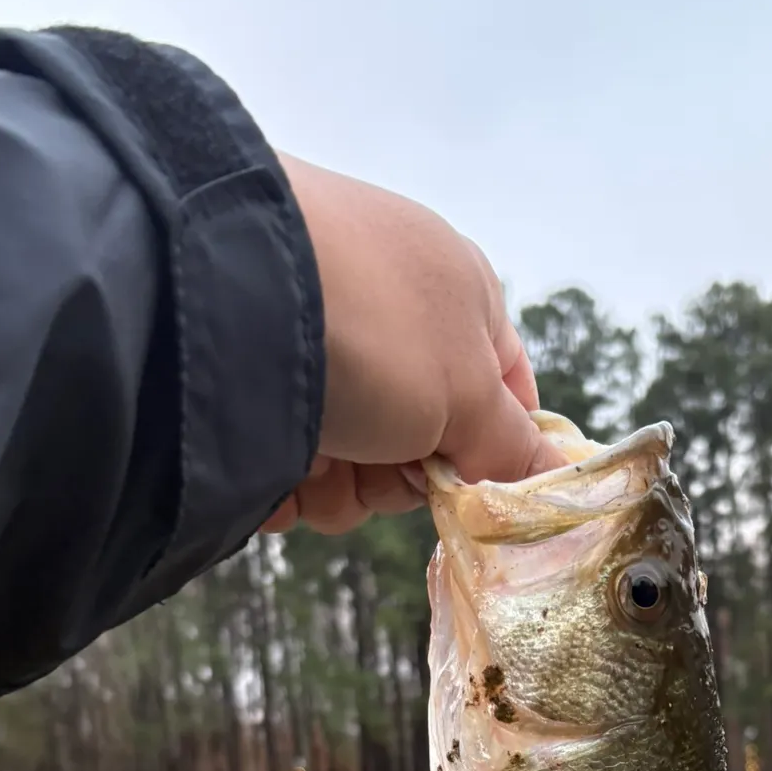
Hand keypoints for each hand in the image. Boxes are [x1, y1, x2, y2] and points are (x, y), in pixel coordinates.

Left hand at [261, 155, 565, 534]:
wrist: (212, 284)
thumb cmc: (372, 330)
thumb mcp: (464, 395)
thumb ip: (512, 444)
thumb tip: (559, 473)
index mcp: (462, 294)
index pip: (504, 392)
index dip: (490, 452)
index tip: (466, 486)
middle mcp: (393, 311)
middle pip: (422, 438)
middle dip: (396, 476)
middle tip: (375, 466)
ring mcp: (318, 336)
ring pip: (352, 455)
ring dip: (336, 484)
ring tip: (310, 463)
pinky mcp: (249, 369)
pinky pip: (284, 448)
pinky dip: (279, 474)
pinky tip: (265, 468)